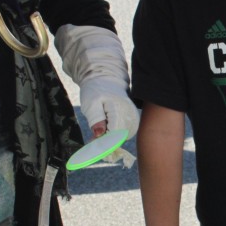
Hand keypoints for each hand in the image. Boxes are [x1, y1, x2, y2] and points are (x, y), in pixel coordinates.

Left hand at [53, 24, 139, 138]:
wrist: (106, 80)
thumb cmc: (96, 90)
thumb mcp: (91, 104)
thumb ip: (96, 119)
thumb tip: (100, 135)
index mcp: (120, 110)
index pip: (114, 135)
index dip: (102, 143)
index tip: (91, 145)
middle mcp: (131, 116)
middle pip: (119, 139)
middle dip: (105, 143)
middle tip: (91, 141)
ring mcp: (134, 119)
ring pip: (122, 138)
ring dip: (109, 140)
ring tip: (98, 133)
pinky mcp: (133, 121)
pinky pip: (124, 134)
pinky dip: (114, 136)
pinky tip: (105, 131)